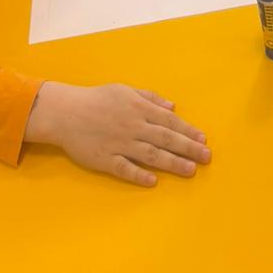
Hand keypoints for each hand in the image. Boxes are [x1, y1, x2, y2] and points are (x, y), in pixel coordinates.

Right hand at [25, 81, 209, 188]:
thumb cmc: (97, 99)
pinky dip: (139, 175)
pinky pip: (124, 168)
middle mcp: (133, 126)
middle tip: (207, 157)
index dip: (188, 130)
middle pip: (165, 138)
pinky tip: (153, 182)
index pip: (169, 121)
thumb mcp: (125, 90)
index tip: (203, 139)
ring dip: (172, 163)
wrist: (65, 112)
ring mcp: (120, 143)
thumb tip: (173, 106)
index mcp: (138, 108)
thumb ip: (150, 98)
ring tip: (190, 170)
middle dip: (188, 148)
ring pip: (151, 155)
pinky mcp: (105, 159)